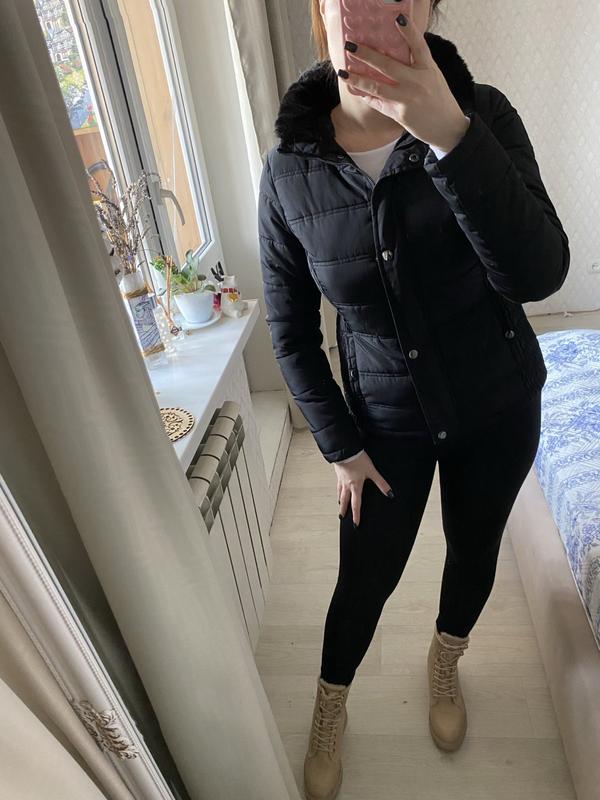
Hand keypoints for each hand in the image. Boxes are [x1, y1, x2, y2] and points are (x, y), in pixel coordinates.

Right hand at [334, 451, 393, 526]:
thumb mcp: (372, 471)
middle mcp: (347, 485)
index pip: (356, 504)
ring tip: (340, 505)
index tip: (356, 523)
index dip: (356, 515)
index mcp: (355, 487)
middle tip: (342, 517)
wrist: (345, 450)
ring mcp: (341, 479)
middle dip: (344, 510)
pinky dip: (338, 489)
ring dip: (340, 500)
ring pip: (340, 493)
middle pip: (345, 501)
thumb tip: (390, 493)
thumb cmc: (357, 460)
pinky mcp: (338, 473)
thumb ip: (381, 483)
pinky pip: (338, 485)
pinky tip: (339, 488)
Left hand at [338, 14, 470, 152]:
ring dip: (358, 79)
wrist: (447, 128)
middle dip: (367, 55)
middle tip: (351, 46)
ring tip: (343, 73)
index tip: (397, 18)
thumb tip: (397, 51)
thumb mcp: (433, 77)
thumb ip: (418, 65)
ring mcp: (407, 99)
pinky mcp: (400, 114)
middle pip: (389, 65)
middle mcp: (417, 82)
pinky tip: (354, 90)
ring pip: (378, 87)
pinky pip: (378, 103)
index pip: (419, 46)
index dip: (409, 32)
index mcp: (428, 69)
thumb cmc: (439, 100)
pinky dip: (366, 96)